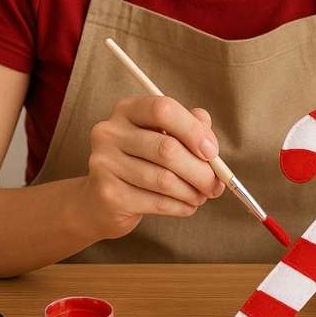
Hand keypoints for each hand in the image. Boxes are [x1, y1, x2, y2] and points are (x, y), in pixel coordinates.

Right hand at [79, 96, 224, 240]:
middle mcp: (110, 132)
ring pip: (164, 179)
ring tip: (201, 196)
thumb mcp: (164, 137)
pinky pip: (157, 202)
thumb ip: (190, 128)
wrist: (99, 202)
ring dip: (192, 192)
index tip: (212, 152)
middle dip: (200, 170)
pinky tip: (187, 207)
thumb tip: (210, 143)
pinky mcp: (108, 194)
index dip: (193, 130)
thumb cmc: (141, 162)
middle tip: (216, 185)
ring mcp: (104, 163)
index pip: (162, 109)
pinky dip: (180, 207)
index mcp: (127, 110)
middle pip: (167, 149)